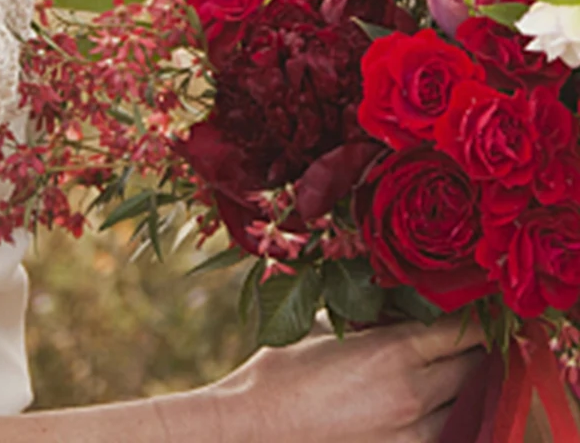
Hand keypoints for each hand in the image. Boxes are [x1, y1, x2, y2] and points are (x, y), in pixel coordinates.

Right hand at [206, 318, 487, 442]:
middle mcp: (414, 395)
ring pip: (469, 407)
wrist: (258, 427)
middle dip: (474, 351)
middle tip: (467, 337)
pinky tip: (433, 405)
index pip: (460, 332)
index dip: (474, 318)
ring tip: (450, 372)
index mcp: (393, 352)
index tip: (478, 308)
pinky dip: (448, 417)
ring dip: (465, 387)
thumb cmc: (282, 371)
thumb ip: (371, 320)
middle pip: (474, 369)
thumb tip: (400, 307)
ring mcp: (415, 435)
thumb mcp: (327, 328)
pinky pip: (447, 434)